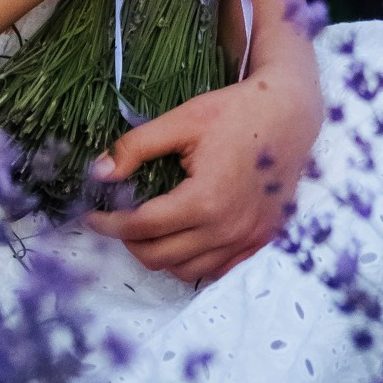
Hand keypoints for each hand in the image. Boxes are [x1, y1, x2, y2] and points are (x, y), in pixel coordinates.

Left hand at [80, 61, 326, 285]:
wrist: (291, 114)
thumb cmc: (236, 112)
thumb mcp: (182, 120)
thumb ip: (136, 147)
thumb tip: (99, 173)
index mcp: (205, 200)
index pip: (143, 227)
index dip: (109, 223)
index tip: (91, 215)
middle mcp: (227, 228)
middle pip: (160, 256)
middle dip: (129, 242)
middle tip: (116, 219)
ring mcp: (247, 239)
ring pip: (187, 270)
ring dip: (159, 255)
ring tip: (146, 229)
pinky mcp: (261, 240)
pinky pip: (218, 269)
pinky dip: (192, 261)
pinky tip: (181, 238)